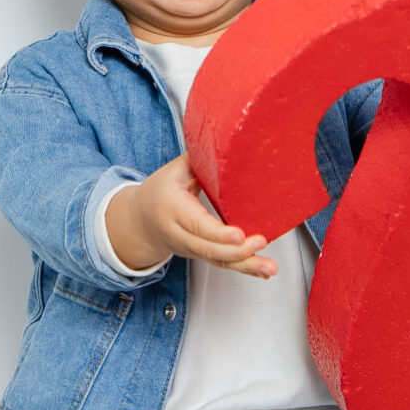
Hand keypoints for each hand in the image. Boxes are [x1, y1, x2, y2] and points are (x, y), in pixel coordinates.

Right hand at [104, 153, 278, 278]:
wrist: (140, 222)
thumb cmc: (160, 192)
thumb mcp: (174, 171)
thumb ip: (199, 160)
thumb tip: (228, 140)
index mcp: (173, 208)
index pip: (197, 224)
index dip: (218, 233)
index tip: (238, 234)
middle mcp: (181, 233)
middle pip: (208, 248)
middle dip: (237, 250)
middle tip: (260, 242)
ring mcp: (191, 248)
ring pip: (218, 260)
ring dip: (246, 265)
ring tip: (269, 266)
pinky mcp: (201, 255)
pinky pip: (222, 264)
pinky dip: (245, 269)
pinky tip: (264, 270)